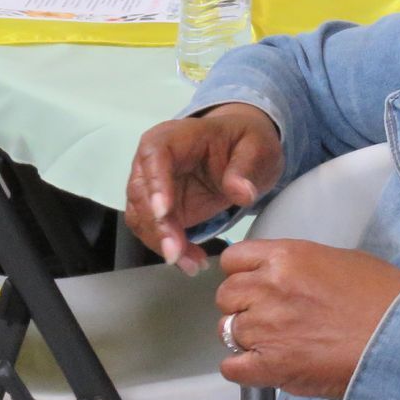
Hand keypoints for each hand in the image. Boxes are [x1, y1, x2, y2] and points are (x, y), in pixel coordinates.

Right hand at [126, 103, 284, 274]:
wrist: (244, 154)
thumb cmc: (246, 142)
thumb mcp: (257, 148)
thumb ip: (245, 168)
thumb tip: (241, 192)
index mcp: (174, 136)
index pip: (155, 155)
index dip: (155, 183)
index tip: (163, 212)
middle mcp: (154, 161)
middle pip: (142, 193)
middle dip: (157, 226)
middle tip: (176, 253)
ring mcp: (153, 187)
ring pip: (142, 218)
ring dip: (162, 243)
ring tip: (192, 263)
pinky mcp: (160, 210)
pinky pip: (154, 232)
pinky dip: (171, 249)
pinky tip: (192, 261)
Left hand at [214, 240, 399, 397]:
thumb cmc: (384, 296)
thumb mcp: (343, 260)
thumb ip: (303, 266)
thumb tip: (288, 279)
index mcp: (287, 256)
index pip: (234, 259)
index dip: (241, 272)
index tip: (253, 283)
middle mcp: (269, 287)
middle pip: (226, 296)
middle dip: (242, 305)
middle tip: (267, 316)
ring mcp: (267, 328)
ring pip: (227, 330)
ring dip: (246, 337)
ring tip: (274, 343)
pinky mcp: (272, 366)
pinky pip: (232, 367)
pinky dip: (242, 368)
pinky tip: (262, 366)